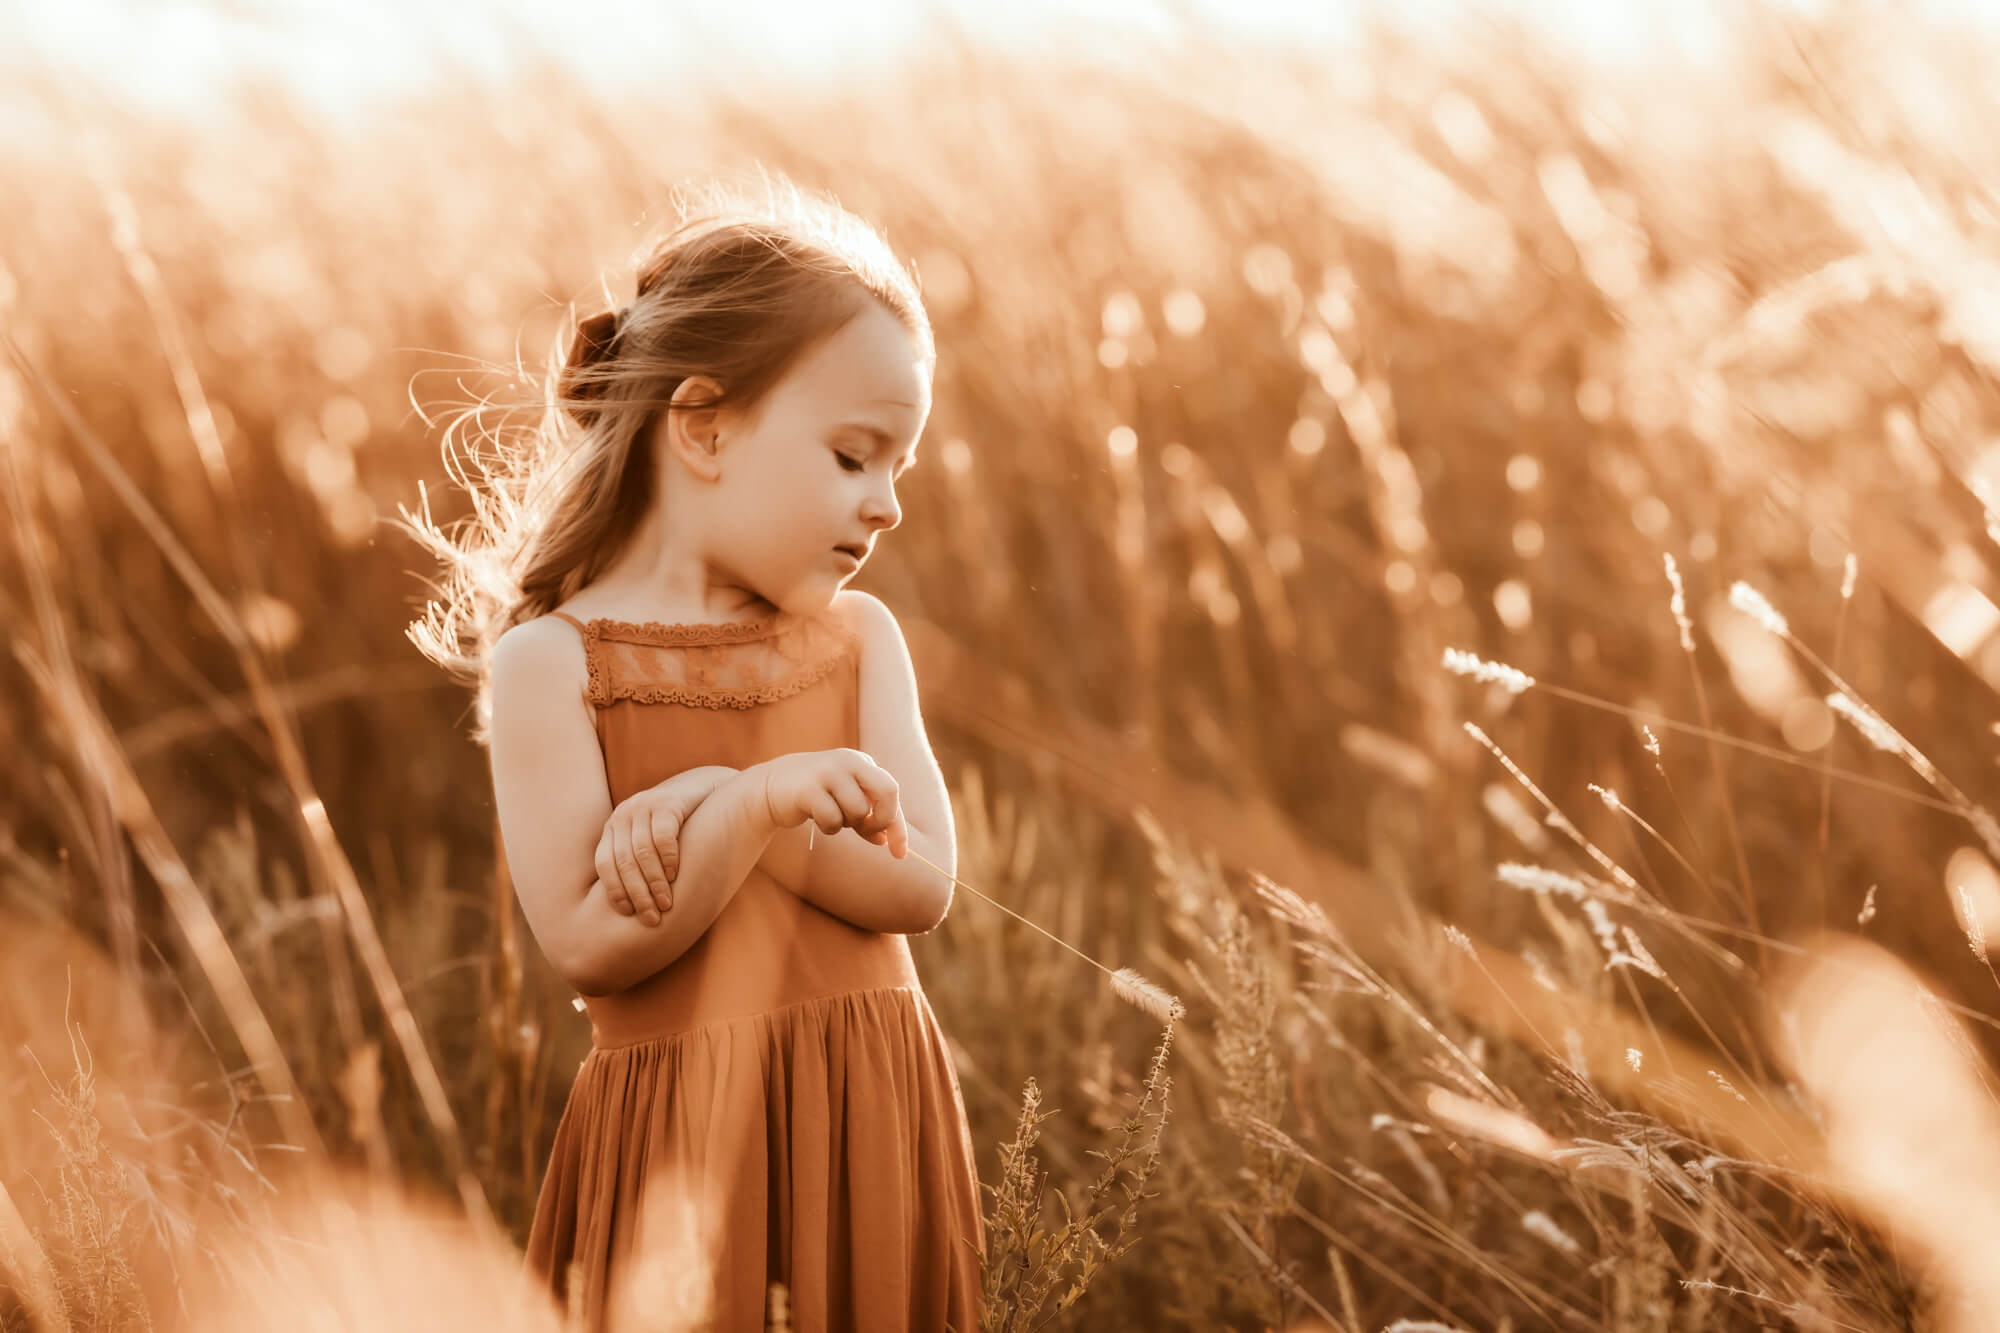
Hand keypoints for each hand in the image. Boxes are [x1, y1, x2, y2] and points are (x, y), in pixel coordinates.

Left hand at [594, 765, 737, 925]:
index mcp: (613, 828)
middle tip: (651, 917)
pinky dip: (668, 860)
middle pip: (623, 861)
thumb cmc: (678, 828)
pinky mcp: (666, 802)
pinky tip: (676, 875)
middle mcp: (623, 814)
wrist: (706, 790)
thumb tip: (629, 908)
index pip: (604, 863)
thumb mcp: (649, 841)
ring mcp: (644, 805)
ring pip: (641, 852)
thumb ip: (636, 863)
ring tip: (666, 903)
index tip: (629, 913)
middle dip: (637, 893)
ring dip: (654, 882)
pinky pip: (662, 837)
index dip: (615, 891)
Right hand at [757, 749, 908, 858]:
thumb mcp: (846, 804)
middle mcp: (849, 761)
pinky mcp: (809, 788)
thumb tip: (887, 843)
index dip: (898, 826)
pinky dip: (828, 827)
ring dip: (846, 824)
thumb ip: (868, 819)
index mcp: (862, 764)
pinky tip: (816, 817)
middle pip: (888, 790)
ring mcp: (829, 772)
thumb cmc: (816, 797)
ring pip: (858, 811)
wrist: (772, 788)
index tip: (899, 854)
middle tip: (865, 831)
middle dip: (882, 819)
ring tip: (831, 816)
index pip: (891, 792)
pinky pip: (833, 819)